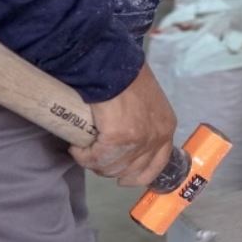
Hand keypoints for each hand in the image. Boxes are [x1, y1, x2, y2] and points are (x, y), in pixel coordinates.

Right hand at [79, 63, 177, 185]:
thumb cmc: (126, 76)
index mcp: (166, 128)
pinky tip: (76, 147)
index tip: (122, 177)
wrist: (112, 64)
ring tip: (83, 149)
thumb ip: (142, 120)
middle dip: (109, 168)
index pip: (156, 166)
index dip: (136, 176)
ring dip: (93, 162)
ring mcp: (139, 140)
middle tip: (94, 157)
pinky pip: (95, 159)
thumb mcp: (146, 101)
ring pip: (110, 168)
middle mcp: (157, 137)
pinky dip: (82, 156)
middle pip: (131, 171)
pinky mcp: (118, 139)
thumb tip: (128, 136)